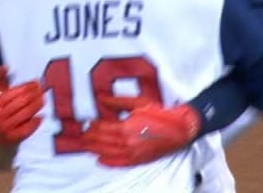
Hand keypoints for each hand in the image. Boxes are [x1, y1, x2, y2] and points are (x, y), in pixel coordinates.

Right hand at [0, 65, 43, 145]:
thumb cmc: (0, 111)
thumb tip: (4, 66)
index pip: (11, 93)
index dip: (25, 87)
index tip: (36, 82)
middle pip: (18, 103)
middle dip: (32, 95)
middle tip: (42, 89)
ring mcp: (4, 129)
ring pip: (23, 115)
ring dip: (35, 107)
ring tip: (43, 100)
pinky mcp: (11, 139)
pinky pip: (24, 130)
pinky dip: (33, 124)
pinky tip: (40, 117)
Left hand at [82, 96, 199, 166]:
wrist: (179, 129)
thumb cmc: (161, 115)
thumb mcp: (138, 103)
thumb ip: (118, 102)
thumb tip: (102, 99)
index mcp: (127, 128)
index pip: (103, 129)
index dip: (94, 126)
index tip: (88, 123)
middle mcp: (128, 144)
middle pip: (103, 142)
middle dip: (91, 139)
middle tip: (82, 135)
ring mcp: (133, 154)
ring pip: (108, 153)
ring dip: (95, 150)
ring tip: (86, 146)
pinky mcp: (139, 161)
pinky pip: (119, 164)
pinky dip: (108, 163)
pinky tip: (100, 160)